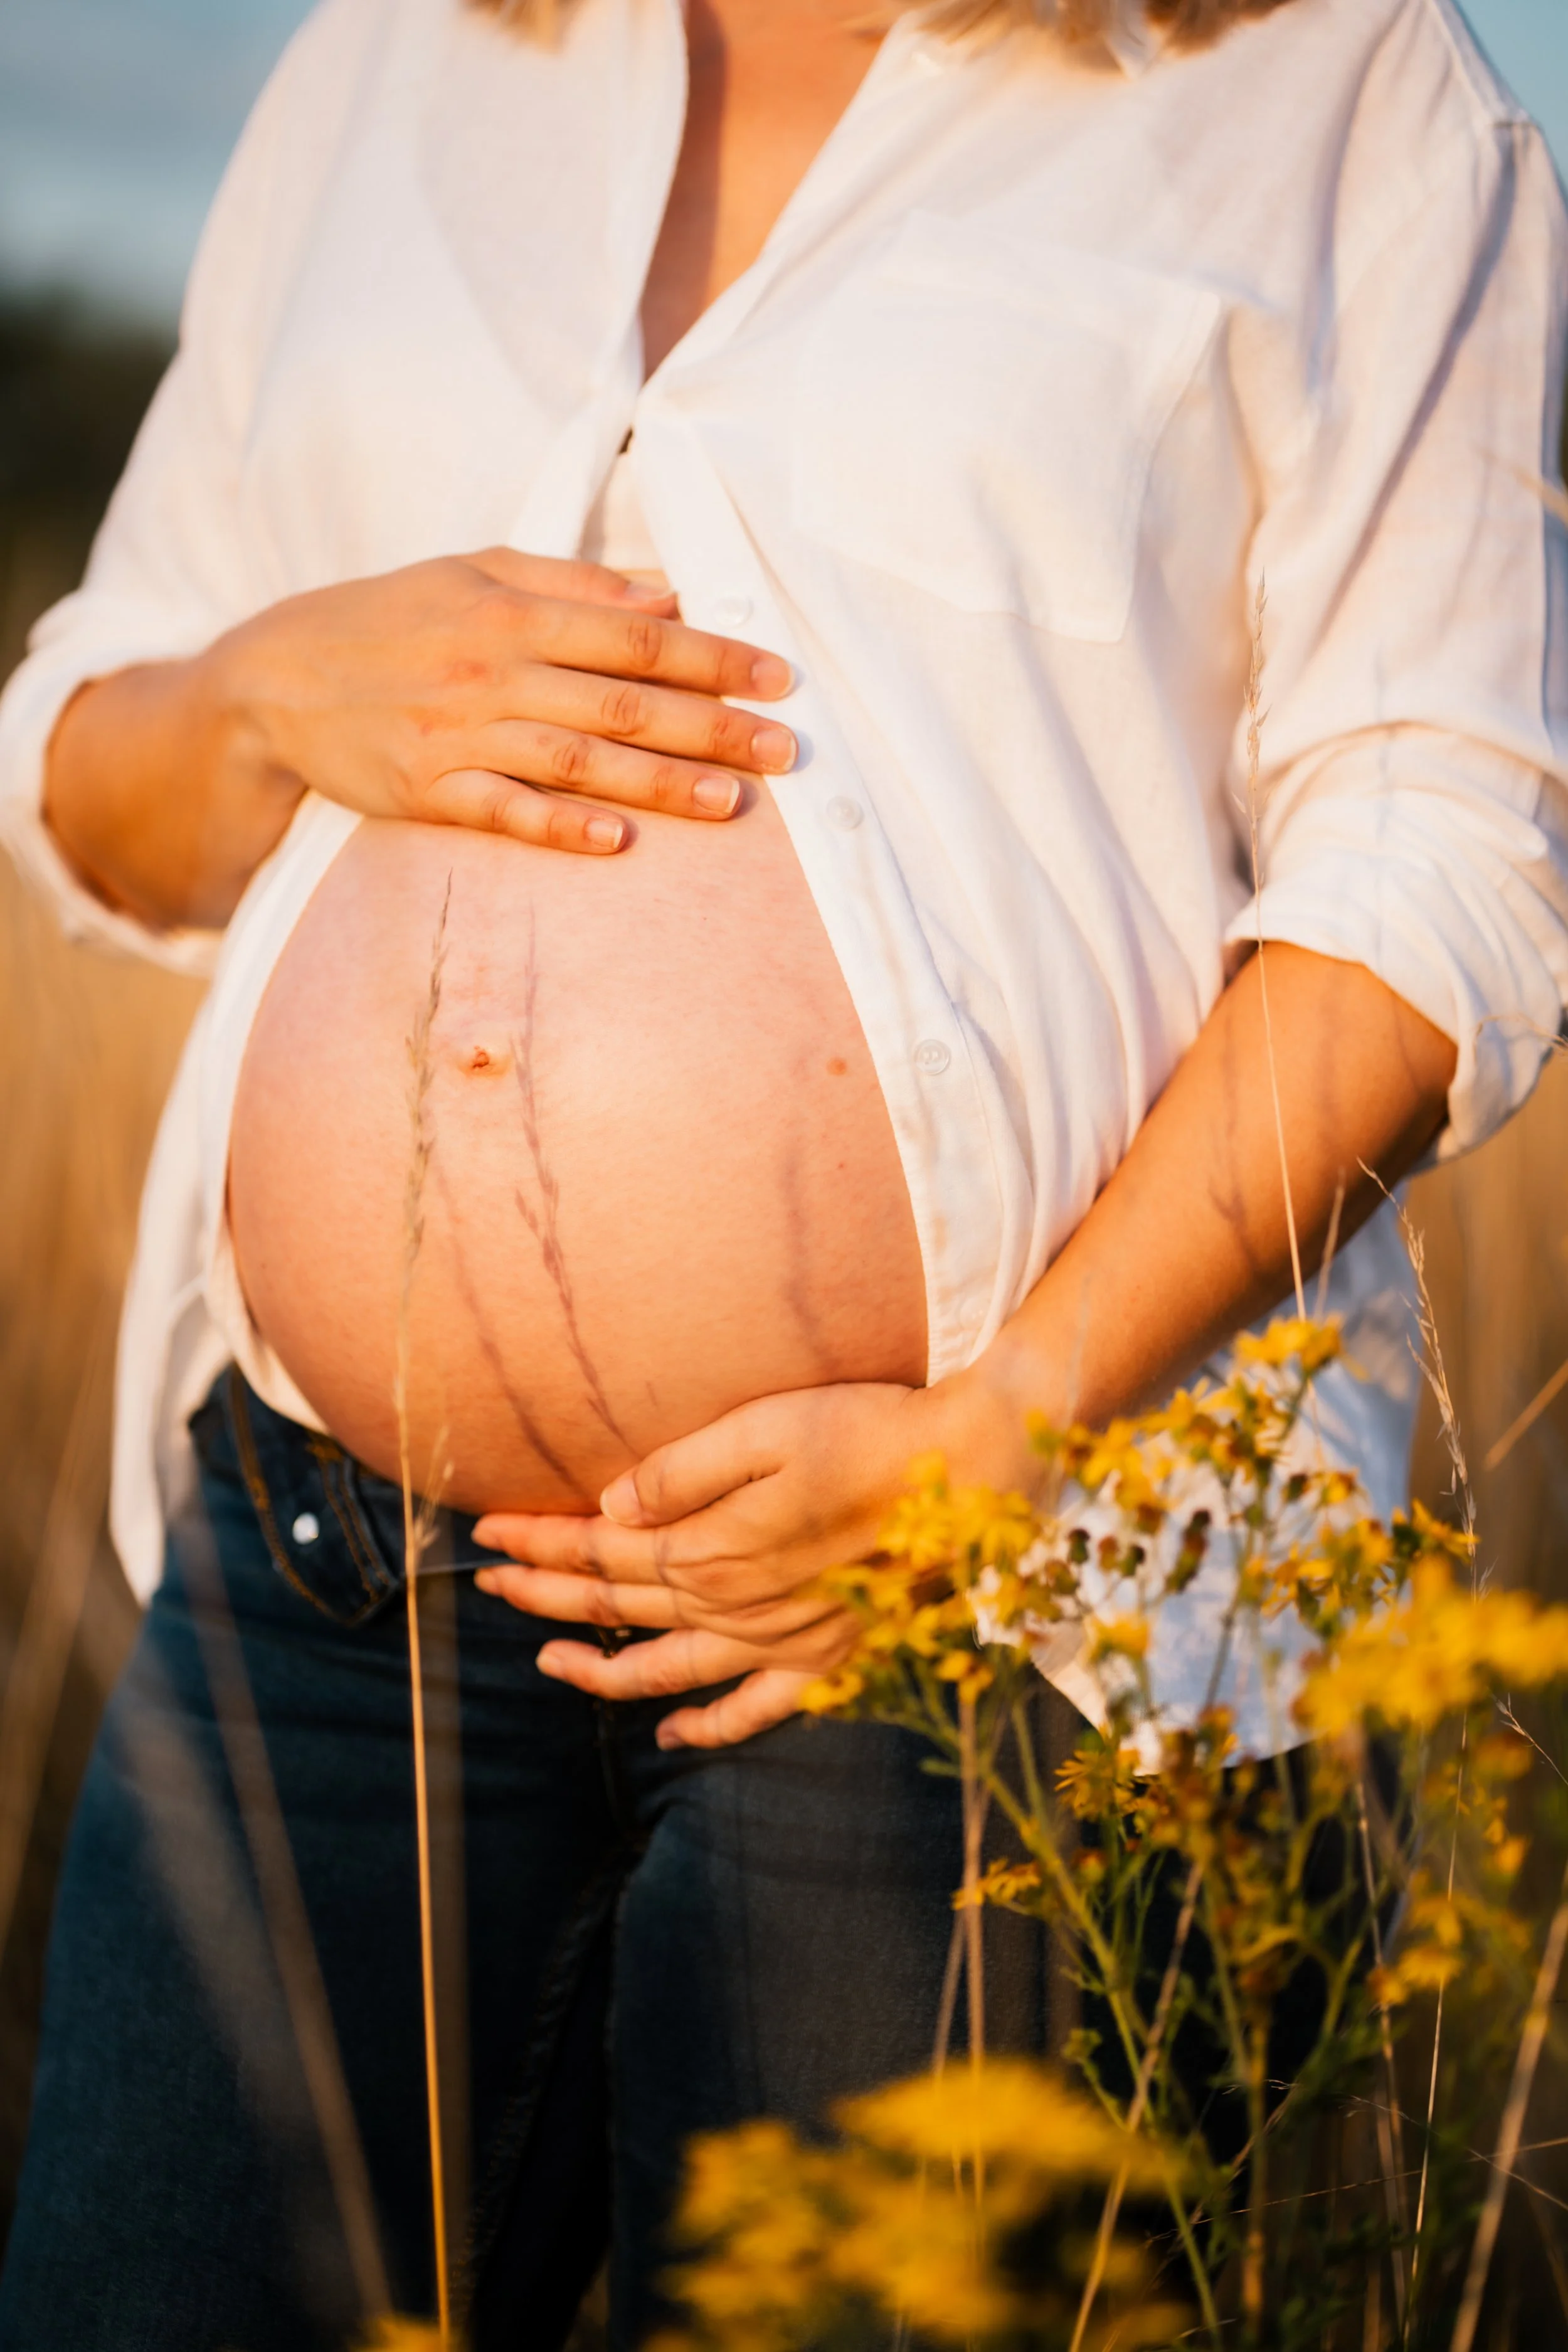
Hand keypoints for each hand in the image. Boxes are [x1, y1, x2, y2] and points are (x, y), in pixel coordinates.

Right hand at [208, 545, 794, 854]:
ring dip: (658, 784)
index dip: (712, 655)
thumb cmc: (389, 619)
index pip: (636, 633)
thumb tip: (668, 590)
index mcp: (511, 610)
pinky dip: (559, 827)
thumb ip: (572, 583)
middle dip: (712, 727)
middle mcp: (492, 669)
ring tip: (730, 804)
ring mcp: (459, 734)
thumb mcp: (474, 573)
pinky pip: (503, 811)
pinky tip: (615, 844)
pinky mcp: (427, 791)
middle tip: (786, 753)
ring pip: (577, 760)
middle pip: (623, 700)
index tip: (779, 678)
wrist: (272, 677)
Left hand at [473, 1378, 989, 1748]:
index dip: (538, 1541)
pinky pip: (752, 1713)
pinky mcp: (827, 1660)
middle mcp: (736, 1605)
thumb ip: (682, 1474)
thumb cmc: (871, 1433)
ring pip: (667, 1669)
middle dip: (545, 1593)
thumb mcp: (767, 1428)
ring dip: (599, 1668)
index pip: (601, 1548)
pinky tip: (666, 1737)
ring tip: (545, 1660)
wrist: (974, 1474)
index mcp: (713, 1546)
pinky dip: (704, 1730)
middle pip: (620, 1605)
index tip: (486, 1531)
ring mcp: (781, 1642)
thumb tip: (610, 1510)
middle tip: (487, 1583)